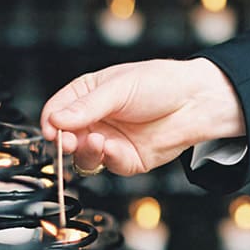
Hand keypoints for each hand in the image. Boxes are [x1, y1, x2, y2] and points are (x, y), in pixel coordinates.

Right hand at [40, 58, 245, 175]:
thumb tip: (56, 120)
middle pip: (66, 137)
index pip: (57, 110)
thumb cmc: (161, 84)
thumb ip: (88, 106)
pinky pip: (107, 165)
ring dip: (84, 152)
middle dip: (64, 141)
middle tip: (68, 141)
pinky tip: (113, 147)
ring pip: (82, 156)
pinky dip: (107, 159)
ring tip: (95, 141)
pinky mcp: (125, 159)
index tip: (52, 129)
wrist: (197, 102)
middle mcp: (95, 120)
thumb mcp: (120, 88)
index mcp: (88, 95)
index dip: (51, 121)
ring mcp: (109, 141)